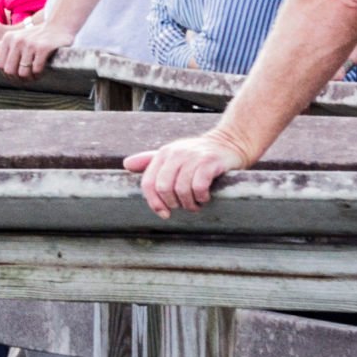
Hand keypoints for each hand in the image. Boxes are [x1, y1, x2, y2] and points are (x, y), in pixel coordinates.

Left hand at [0, 18, 74, 78]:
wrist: (58, 26)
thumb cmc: (35, 36)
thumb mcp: (15, 39)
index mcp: (8, 39)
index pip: (1, 66)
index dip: (8, 75)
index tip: (16, 76)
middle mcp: (17, 40)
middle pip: (11, 71)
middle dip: (18, 79)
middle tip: (26, 80)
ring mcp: (30, 43)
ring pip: (23, 72)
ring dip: (29, 79)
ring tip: (34, 77)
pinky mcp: (43, 47)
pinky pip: (36, 69)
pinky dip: (38, 74)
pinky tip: (41, 72)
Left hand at [125, 132, 254, 216]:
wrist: (230, 142)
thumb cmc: (198, 155)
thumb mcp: (173, 155)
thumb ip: (150, 161)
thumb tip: (126, 164)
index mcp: (163, 154)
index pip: (148, 183)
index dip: (154, 202)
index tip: (164, 214)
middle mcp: (176, 154)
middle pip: (164, 188)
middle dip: (173, 204)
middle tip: (184, 206)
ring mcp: (193, 157)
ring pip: (181, 189)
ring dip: (189, 203)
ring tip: (196, 204)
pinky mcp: (210, 162)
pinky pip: (198, 186)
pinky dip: (200, 197)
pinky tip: (205, 197)